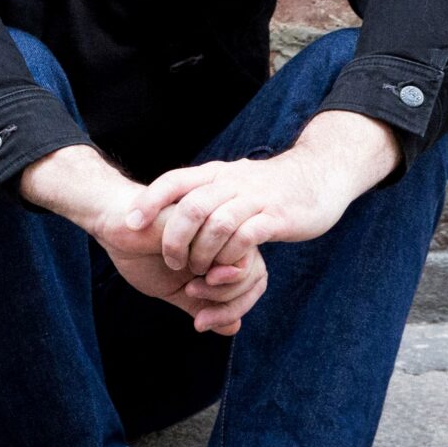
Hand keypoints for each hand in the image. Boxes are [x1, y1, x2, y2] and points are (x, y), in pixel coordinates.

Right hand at [22, 142, 244, 329]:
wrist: (113, 226)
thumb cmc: (141, 254)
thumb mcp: (175, 289)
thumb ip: (203, 305)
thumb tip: (232, 329)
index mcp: (225, 253)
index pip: (255, 284)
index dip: (235, 309)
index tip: (203, 322)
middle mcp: (228, 236)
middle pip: (256, 275)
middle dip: (227, 301)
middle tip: (195, 306)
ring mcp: (218, 222)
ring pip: (243, 261)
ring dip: (217, 285)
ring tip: (188, 284)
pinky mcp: (204, 209)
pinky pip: (220, 240)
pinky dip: (201, 260)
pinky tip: (175, 261)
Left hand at [131, 153, 348, 286]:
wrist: (319, 175)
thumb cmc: (269, 188)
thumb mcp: (231, 183)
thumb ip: (204, 193)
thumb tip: (168, 208)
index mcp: (215, 174)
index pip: (174, 180)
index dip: (149, 201)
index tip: (128, 223)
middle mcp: (231, 182)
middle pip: (191, 206)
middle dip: (174, 238)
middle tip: (171, 262)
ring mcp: (255, 199)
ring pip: (217, 223)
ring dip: (202, 252)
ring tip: (197, 272)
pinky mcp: (277, 217)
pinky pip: (246, 237)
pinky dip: (230, 256)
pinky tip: (225, 270)